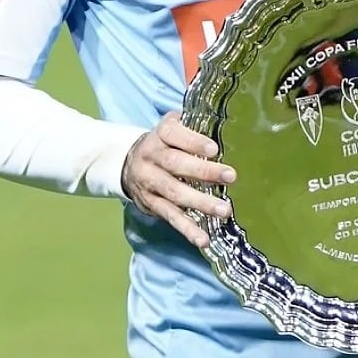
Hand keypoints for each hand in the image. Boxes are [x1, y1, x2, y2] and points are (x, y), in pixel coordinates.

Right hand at [122, 112, 235, 248]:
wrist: (127, 163)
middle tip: (230, 176)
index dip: (192, 141)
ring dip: (200, 203)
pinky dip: (187, 229)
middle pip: (175, 164)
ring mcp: (149, 183)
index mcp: (159, 135)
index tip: (214, 149)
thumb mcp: (173, 127)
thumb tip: (227, 119)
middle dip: (203, 171)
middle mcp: (151, 158)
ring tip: (224, 210)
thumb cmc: (164, 144)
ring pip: (174, 193)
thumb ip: (193, 123)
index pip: (173, 134)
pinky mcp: (151, 204)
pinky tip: (203, 239)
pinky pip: (170, 217)